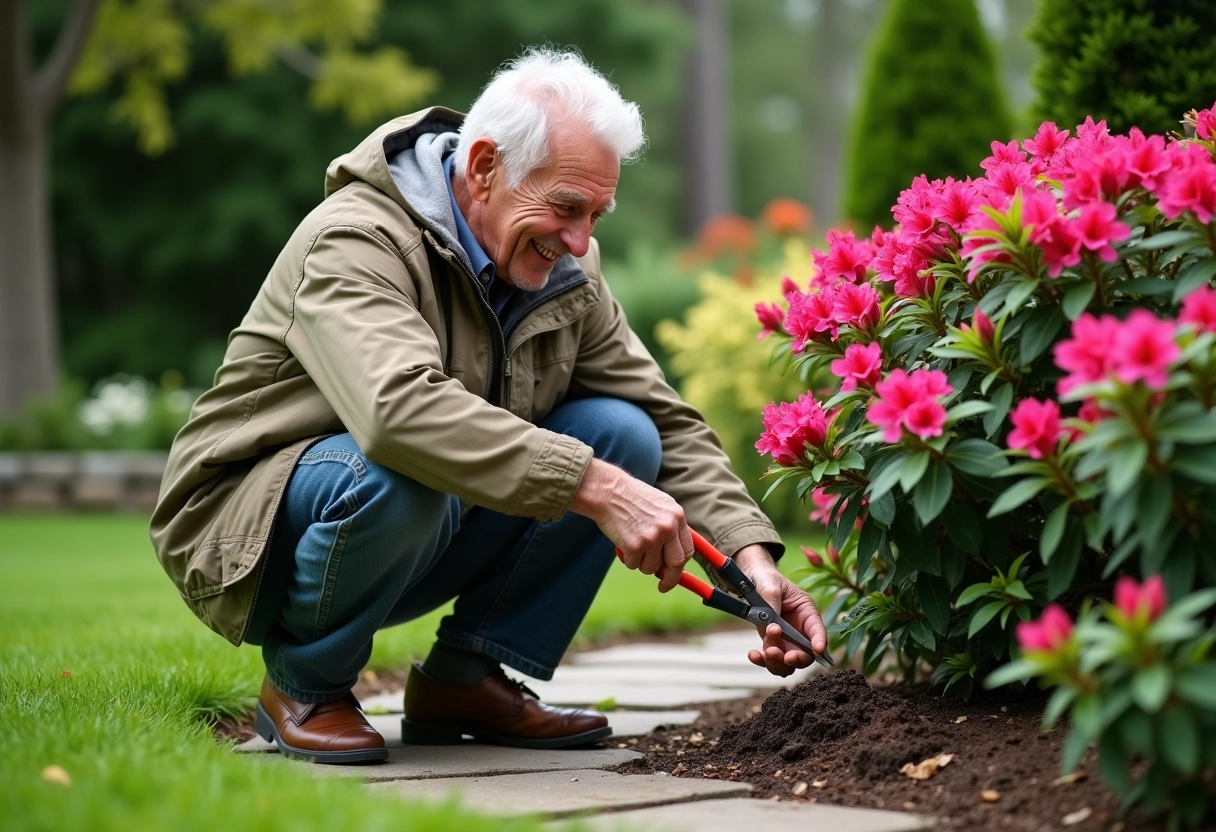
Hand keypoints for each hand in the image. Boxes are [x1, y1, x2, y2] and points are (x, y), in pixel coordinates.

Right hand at [569, 459, 693, 592]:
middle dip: (670, 579)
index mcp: (677, 516)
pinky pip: (634, 565)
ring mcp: (652, 537)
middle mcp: (668, 527)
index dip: (681, 565)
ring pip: (651, 567)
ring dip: (641, 563)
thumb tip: (673, 556)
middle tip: (663, 585)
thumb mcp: (660, 505)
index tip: (675, 574)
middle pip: (676, 564)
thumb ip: (671, 527)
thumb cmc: (630, 497)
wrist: (607, 491)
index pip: (688, 550)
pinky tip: (622, 542)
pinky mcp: (635, 546)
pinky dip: (627, 559)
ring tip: (632, 545)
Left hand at [734, 544, 827, 676]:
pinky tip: (753, 654)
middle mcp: (800, 630)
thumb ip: (772, 602)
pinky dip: (763, 661)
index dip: (820, 641)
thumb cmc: (766, 579)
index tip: (818, 649)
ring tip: (766, 653)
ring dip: (778, 662)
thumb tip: (772, 624)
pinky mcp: (772, 644)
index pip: (817, 629)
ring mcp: (786, 639)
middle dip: (797, 658)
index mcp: (806, 612)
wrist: (750, 581)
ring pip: (788, 662)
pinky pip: (770, 659)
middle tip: (786, 656)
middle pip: (806, 654)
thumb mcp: (770, 585)